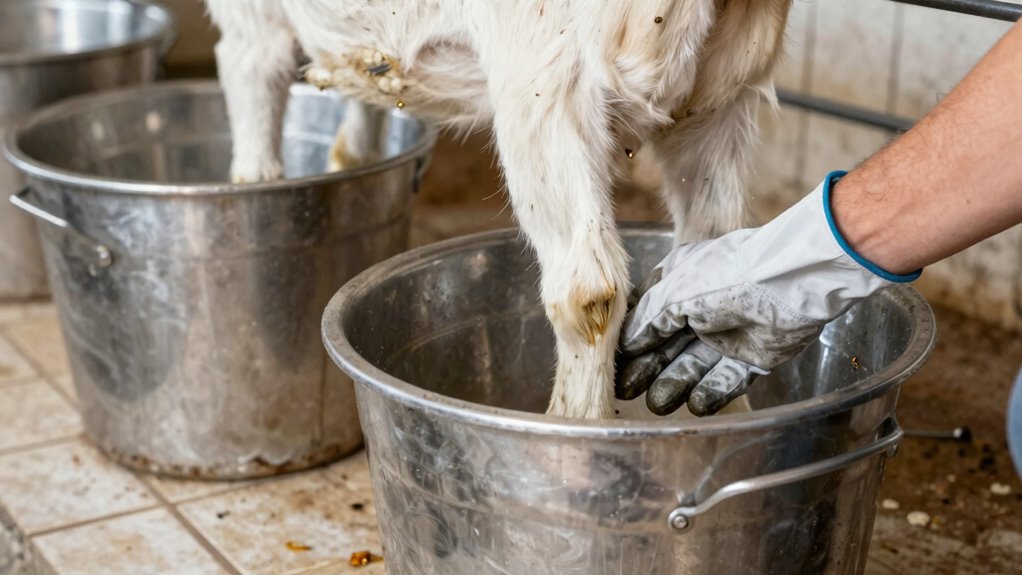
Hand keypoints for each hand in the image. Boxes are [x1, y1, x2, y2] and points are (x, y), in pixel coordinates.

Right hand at [616, 172, 919, 415]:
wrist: (788, 284)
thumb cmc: (723, 277)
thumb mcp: (673, 292)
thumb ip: (648, 319)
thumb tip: (626, 342)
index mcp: (680, 281)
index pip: (648, 314)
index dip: (631, 339)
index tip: (613, 361)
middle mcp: (702, 307)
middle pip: (667, 344)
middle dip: (647, 368)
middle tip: (626, 392)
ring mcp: (728, 332)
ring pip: (693, 365)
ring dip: (673, 384)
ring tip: (657, 405)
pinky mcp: (753, 356)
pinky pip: (726, 379)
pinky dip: (711, 393)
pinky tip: (695, 405)